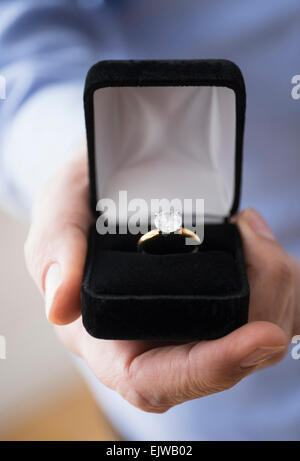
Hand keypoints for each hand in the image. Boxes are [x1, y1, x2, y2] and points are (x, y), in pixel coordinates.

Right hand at [25, 154, 299, 412]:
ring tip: (255, 235)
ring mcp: (188, 328)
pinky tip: (260, 245)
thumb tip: (61, 309)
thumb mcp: (58, 215)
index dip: (212, 368)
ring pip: (251, 338)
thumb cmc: (79, 207)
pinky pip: (262, 313)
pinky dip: (279, 283)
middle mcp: (154, 344)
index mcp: (108, 339)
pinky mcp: (214, 307)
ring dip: (276, 292)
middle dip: (262, 312)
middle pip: (223, 362)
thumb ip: (54, 255)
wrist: (107, 193)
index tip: (260, 336)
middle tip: (264, 250)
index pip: (158, 380)